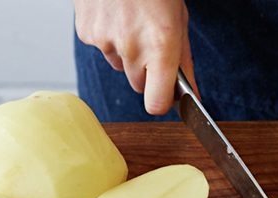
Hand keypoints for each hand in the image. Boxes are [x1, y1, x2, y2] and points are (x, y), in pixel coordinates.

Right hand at [74, 0, 196, 114]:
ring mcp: (105, 41)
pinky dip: (109, 36)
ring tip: (132, 20)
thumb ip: (183, 58)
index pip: (156, 103)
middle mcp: (132, 47)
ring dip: (127, 52)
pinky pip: (102, 48)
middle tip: (152, 43)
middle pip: (138, 85)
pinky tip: (115, 14)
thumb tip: (190, 93)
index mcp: (161, 45)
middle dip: (147, 72)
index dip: (161, 102)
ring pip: (119, 65)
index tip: (165, 96)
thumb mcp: (179, 18)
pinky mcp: (87, 33)